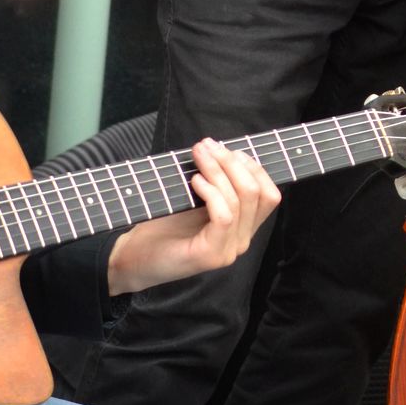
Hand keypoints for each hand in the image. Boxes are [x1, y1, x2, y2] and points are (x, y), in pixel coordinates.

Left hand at [106, 139, 280, 295]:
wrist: (136, 258)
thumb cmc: (163, 227)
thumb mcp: (197, 201)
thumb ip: (217, 185)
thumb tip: (223, 151)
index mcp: (243, 228)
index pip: (269, 195)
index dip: (254, 167)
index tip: (229, 150)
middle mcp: (242, 241)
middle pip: (257, 193)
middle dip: (233, 162)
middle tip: (208, 146)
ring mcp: (228, 250)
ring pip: (239, 201)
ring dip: (218, 170)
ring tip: (199, 156)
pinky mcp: (211, 255)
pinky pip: (224, 216)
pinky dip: (211, 192)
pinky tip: (195, 181)